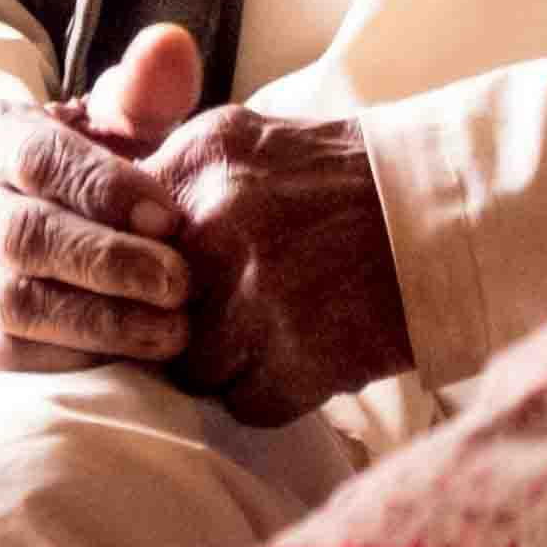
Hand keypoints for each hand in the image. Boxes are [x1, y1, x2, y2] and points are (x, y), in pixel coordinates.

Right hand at [0, 28, 201, 377]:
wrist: (33, 232)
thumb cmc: (86, 178)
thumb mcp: (112, 128)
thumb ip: (144, 92)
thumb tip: (171, 47)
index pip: (37, 157)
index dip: (105, 187)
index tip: (170, 215)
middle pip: (24, 236)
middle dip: (108, 262)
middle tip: (179, 282)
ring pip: (13, 302)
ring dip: (98, 320)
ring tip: (170, 330)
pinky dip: (62, 364)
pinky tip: (122, 365)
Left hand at [141, 99, 411, 424]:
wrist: (442, 211)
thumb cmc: (340, 182)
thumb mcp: (246, 143)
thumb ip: (174, 179)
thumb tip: (103, 232)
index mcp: (204, 162)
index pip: (121, 240)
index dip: (137, 276)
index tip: (158, 291)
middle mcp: (221, 224)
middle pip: (152, 311)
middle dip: (178, 325)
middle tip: (218, 320)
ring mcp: (259, 294)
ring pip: (192, 367)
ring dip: (225, 365)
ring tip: (269, 336)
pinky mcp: (298, 358)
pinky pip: (244, 403)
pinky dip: (270, 392)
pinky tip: (303, 357)